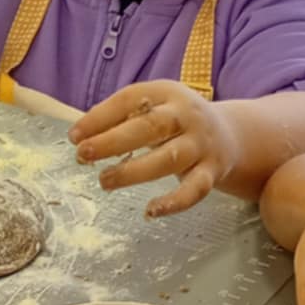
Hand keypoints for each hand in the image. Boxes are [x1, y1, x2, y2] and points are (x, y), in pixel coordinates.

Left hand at [71, 80, 237, 216]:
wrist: (230, 135)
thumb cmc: (176, 122)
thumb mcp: (155, 106)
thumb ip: (123, 117)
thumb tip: (82, 135)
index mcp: (167, 93)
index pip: (130, 99)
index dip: (100, 117)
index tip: (74, 135)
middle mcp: (186, 116)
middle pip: (150, 126)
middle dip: (113, 141)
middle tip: (83, 154)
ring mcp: (201, 144)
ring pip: (168, 158)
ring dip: (134, 172)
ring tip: (104, 180)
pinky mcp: (212, 171)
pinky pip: (194, 190)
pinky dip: (174, 202)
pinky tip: (150, 212)